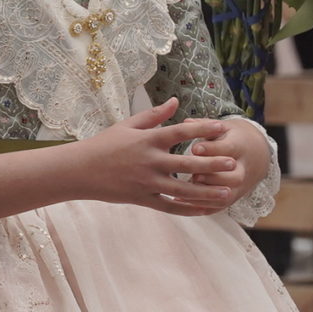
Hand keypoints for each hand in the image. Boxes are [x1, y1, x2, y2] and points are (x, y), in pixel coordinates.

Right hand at [61, 99, 242, 215]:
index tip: (222, 127)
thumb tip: (176, 101)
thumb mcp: (128, 126)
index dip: (201, 129)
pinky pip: (169, 206)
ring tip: (227, 192)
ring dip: (206, 191)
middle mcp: (149, 161)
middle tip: (233, 163)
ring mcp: (146, 182)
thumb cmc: (104, 145)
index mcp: (147, 140)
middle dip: (211, 164)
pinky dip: (187, 209)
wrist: (79, 171)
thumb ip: (154, 115)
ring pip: (182, 190)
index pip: (179, 132)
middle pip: (186, 164)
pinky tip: (204, 210)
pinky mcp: (142, 198)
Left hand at [185, 121, 272, 203]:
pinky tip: (182, 202)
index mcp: (240, 146)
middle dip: (214, 177)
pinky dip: (202, 206)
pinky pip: (221, 205)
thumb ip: (204, 125)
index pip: (229, 149)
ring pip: (228, 194)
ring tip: (186, 190)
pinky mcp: (235, 196)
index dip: (213, 149)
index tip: (195, 148)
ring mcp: (241, 185)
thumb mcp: (222, 127)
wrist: (256, 153)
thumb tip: (186, 122)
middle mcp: (244, 167)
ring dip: (208, 194)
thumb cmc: (232, 136)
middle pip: (234, 176)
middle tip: (194, 174)